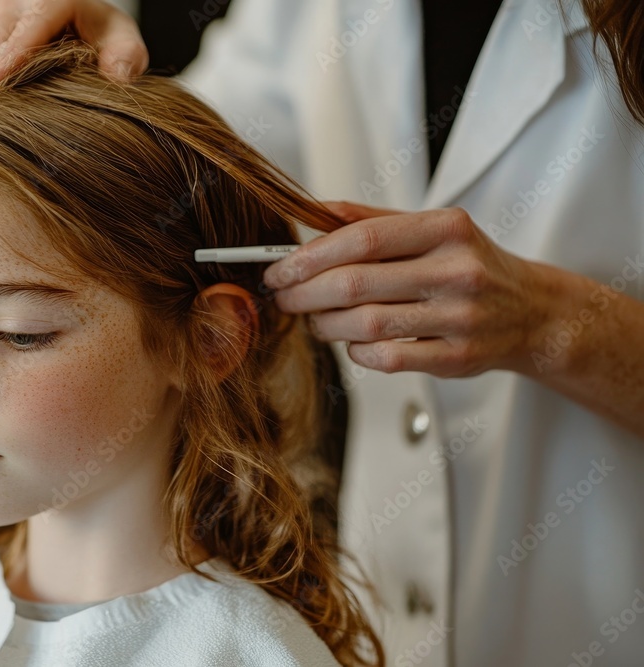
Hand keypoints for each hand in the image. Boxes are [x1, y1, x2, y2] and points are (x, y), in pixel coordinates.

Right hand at [0, 0, 148, 104]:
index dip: (16, 48)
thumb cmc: (104, 36)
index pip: (33, 21)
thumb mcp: (121, 38)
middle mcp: (25, 8)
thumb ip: (126, 54)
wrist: (89, 33)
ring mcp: (8, 25)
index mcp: (55, 0)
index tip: (0, 74)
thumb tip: (118, 75)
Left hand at [262, 201, 555, 377]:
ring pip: (365, 325)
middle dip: (304, 293)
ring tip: (314, 319)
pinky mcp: (458, 358)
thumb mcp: (431, 229)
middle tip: (284, 297)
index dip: (308, 257)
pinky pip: (386, 358)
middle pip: (354, 284)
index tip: (278, 268)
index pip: (360, 239)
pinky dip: (355, 352)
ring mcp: (460, 317)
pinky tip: (352, 342)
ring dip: (324, 325)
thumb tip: (309, 211)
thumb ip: (370, 219)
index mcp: (446, 229)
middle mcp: (458, 270)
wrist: (532, 312)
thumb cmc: (469, 265)